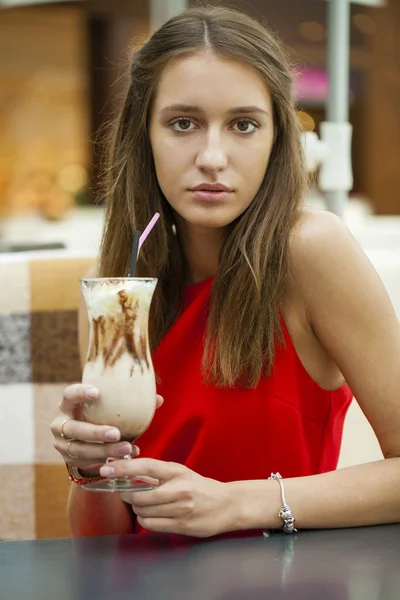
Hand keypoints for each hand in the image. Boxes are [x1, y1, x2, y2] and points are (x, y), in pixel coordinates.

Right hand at [50, 384, 163, 471]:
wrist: (86, 442)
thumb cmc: (100, 417)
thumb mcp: (108, 409)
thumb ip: (130, 403)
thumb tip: (158, 399)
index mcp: (68, 404)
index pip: (69, 394)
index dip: (79, 393)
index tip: (97, 392)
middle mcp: (60, 423)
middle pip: (73, 428)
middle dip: (95, 432)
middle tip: (117, 433)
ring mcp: (62, 444)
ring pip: (81, 449)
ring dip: (105, 450)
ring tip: (127, 448)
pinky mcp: (68, 460)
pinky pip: (87, 462)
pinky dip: (107, 459)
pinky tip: (126, 457)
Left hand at [100, 458, 237, 537]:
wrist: (227, 505)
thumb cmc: (200, 487)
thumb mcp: (180, 474)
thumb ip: (156, 474)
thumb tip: (126, 472)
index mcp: (178, 471)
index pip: (146, 466)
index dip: (124, 467)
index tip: (107, 468)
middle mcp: (179, 489)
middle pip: (139, 495)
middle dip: (126, 495)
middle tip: (125, 492)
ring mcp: (180, 509)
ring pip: (143, 511)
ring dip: (137, 509)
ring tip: (144, 504)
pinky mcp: (181, 525)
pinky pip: (151, 525)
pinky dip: (145, 520)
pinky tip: (151, 515)